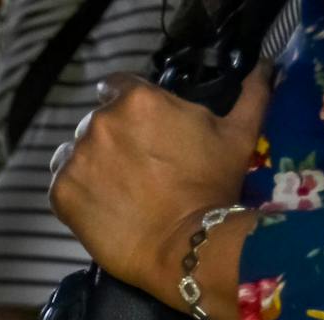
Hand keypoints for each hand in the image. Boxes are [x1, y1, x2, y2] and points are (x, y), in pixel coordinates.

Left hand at [50, 69, 271, 319]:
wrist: (185, 247)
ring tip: (116, 187)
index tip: (138, 126)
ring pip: (74, 151)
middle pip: (96, 121)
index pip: (117, 87)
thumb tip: (263, 68)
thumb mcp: (239, 135)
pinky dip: (75, 190)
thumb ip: (250, 95)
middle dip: (113, 137)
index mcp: (138, 100)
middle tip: (135, 165)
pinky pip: (60, 183)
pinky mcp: (61, 192)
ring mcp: (77, 158)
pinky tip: (100, 204)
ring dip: (89, 162)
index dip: (127, 104)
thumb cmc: (214, 188)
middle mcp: (101, 123)